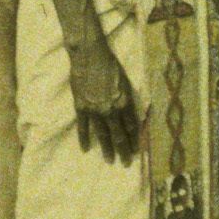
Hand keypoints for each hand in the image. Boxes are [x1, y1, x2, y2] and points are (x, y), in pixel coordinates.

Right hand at [69, 27, 137, 163]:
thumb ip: (127, 101)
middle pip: (119, 135)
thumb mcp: (126, 82)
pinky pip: (83, 127)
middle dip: (124, 150)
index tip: (137, 150)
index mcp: (125, 102)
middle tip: (126, 163)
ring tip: (110, 160)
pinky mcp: (81, 107)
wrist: (89, 55)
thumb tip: (130, 116)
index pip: (132, 127)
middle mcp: (111, 110)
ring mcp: (95, 110)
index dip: (134, 139)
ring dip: (107, 149)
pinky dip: (84, 139)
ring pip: (102, 134)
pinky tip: (86, 149)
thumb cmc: (110, 65)